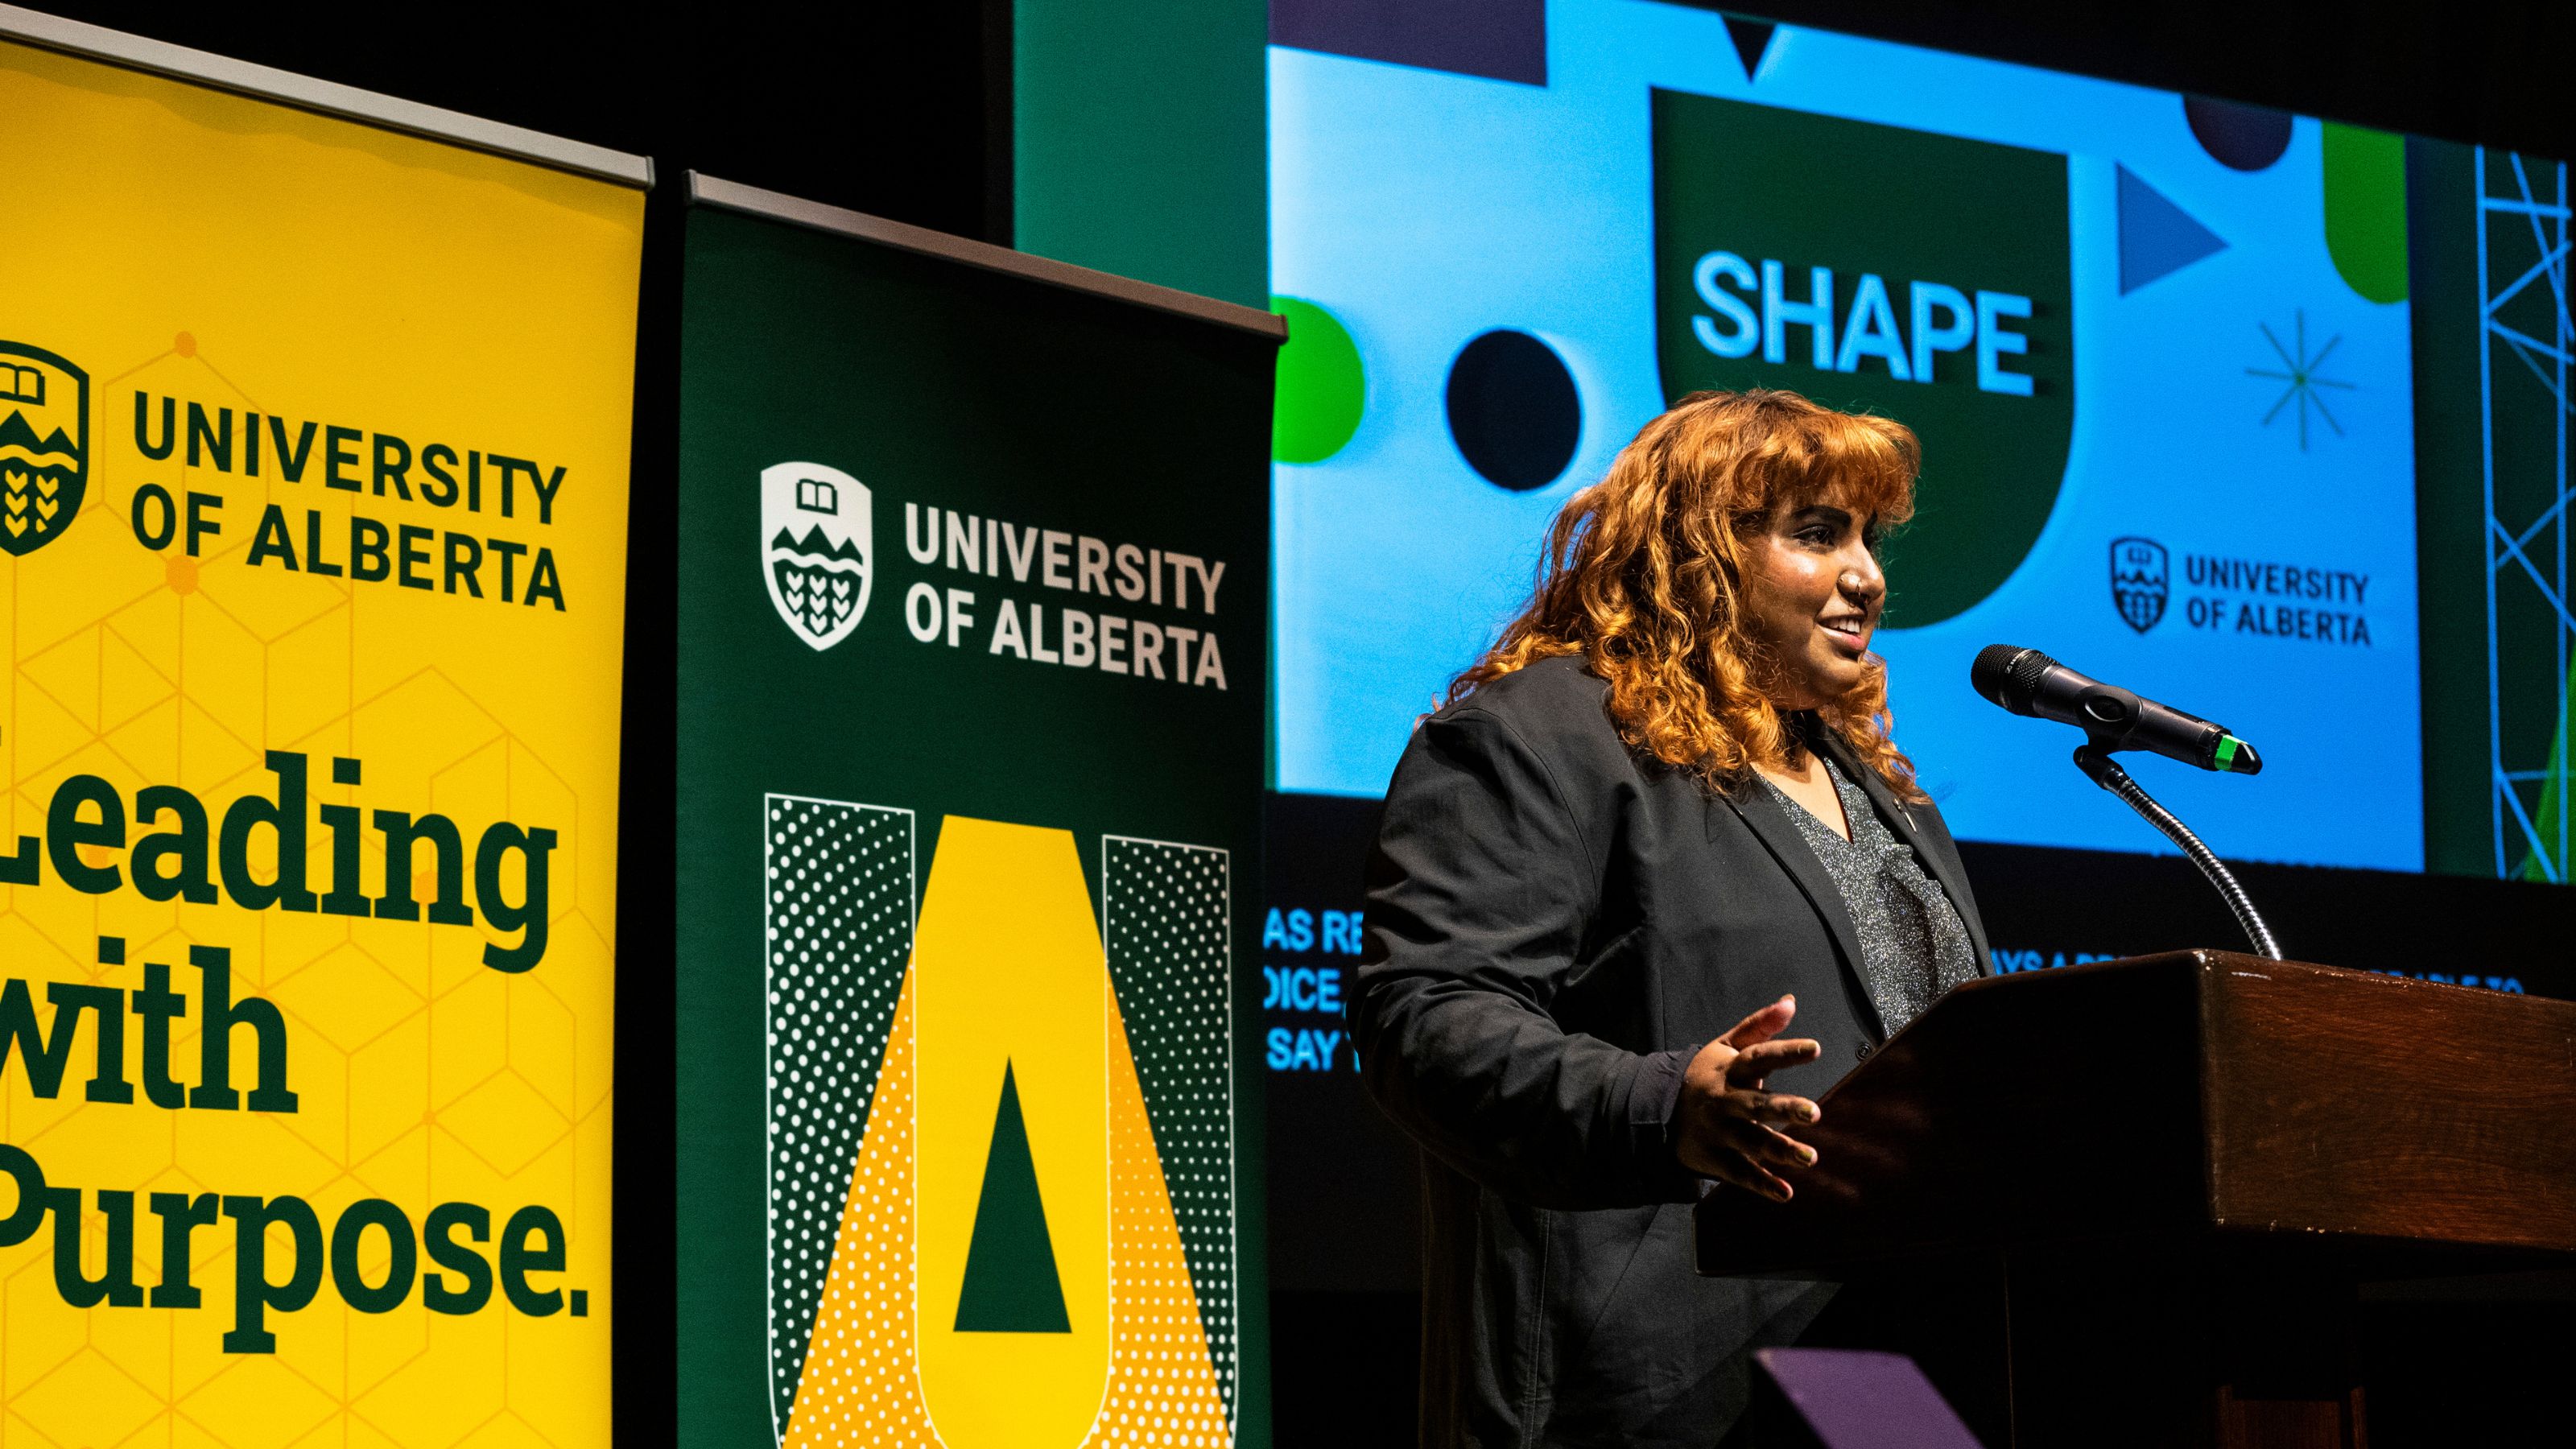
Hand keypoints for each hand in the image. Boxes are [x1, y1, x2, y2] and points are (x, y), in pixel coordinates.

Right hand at [1673, 995, 1823, 1200]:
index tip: (1816, 1048)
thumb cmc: (1706, 1075)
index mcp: (1729, 1069)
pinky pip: (1739, 1172)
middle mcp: (1724, 1100)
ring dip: (1780, 1150)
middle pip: (1757, 1104)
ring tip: (1811, 1157)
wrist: (1656, 1109)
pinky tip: (1786, 1193)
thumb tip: (1791, 1001)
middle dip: (1785, 1108)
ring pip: (1751, 1141)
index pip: (1760, 1057)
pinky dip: (1761, 1184)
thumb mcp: (1725, 1046)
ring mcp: (1718, 1131)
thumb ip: (1759, 1026)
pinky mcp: (1713, 1158)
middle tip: (1815, 1113)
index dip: (1786, 1052)